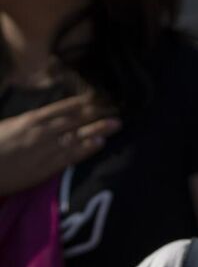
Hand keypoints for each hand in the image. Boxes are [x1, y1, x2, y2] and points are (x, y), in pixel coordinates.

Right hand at [0, 94, 119, 194]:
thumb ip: (28, 121)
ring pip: (75, 137)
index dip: (81, 104)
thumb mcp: (8, 126)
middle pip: (73, 122)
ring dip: (97, 130)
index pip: (61, 109)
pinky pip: (69, 157)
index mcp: (29, 120)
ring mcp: (43, 150)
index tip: (98, 98)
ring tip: (115, 125)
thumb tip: (43, 117)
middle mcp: (40, 133)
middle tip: (117, 111)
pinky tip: (99, 143)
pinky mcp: (44, 168)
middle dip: (96, 116)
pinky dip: (85, 149)